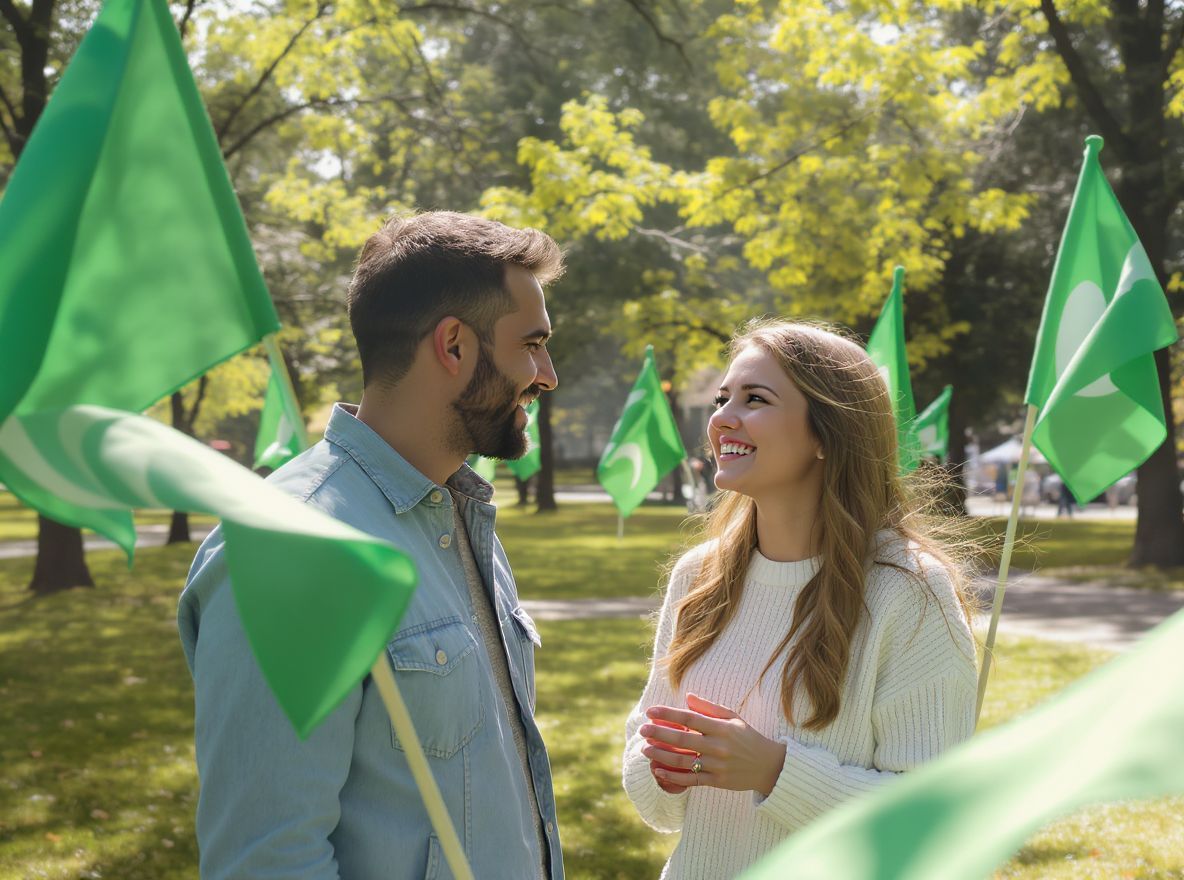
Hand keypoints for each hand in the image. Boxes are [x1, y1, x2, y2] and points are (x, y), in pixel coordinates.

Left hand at [638, 694, 786, 796]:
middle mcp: (718, 746)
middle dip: (658, 733)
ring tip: (645, 749)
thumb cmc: (748, 737)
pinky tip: (657, 770)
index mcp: (722, 728)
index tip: (650, 711)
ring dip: (660, 755)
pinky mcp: (717, 782)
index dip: (668, 714)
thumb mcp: (733, 717)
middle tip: (642, 729)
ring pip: (683, 761)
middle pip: (682, 739)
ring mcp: (717, 766)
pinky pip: (691, 780)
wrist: (769, 766)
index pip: (689, 718)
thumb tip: (687, 697)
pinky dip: (672, 776)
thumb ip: (709, 707)